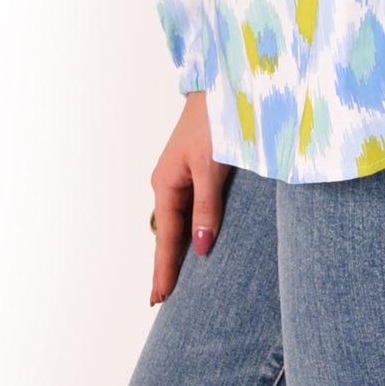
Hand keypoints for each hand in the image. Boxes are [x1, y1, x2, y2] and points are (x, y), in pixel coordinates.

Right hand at [149, 90, 233, 305]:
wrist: (225, 84)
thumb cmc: (215, 120)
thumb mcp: (210, 166)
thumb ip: (207, 207)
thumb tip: (201, 248)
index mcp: (165, 183)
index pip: (166, 237)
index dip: (164, 269)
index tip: (160, 299)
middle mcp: (169, 182)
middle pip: (168, 233)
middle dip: (167, 264)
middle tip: (164, 300)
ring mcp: (181, 175)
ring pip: (179, 221)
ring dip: (179, 248)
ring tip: (178, 279)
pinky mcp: (197, 169)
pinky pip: (190, 208)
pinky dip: (191, 229)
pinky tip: (196, 241)